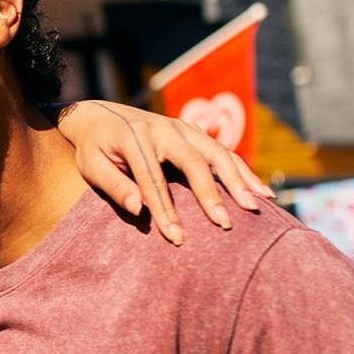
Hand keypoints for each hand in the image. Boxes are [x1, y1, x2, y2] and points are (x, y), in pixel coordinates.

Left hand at [55, 100, 273, 244]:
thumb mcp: (92, 166)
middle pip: (195, 162)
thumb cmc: (94, 148)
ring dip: (238, 180)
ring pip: (217, 153)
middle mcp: (164, 129)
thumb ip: (114, 186)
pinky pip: (223, 151)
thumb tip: (138, 208)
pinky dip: (243, 170)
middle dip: (211, 194)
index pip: (153, 179)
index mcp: (135, 138)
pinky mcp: (193, 132)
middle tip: (224, 223)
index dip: (165, 211)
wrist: (100, 115)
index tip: (176, 238)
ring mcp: (182, 127)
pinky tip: (261, 190)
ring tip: (254, 207)